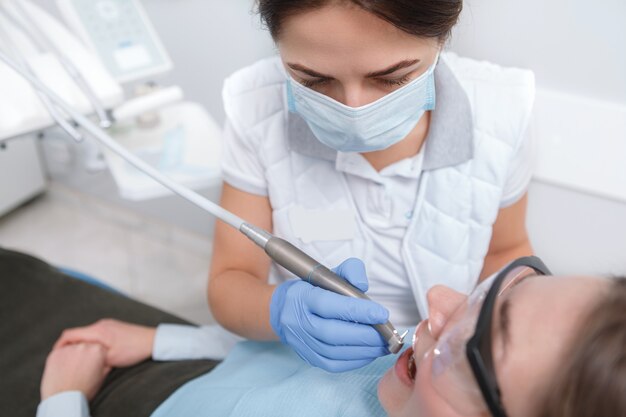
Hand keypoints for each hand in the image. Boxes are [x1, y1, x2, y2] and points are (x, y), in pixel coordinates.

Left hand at [41, 343, 109, 400]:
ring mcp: (69, 348)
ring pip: (72, 347)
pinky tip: (62, 369)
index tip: (90, 364)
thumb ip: (105, 362)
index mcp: (98, 350)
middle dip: (83, 353)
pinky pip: (59, 351)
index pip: (97, 346)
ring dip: (71, 354)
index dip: (93, 356)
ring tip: (70, 370)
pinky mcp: (56, 352)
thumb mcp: (102, 376)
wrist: (65, 399)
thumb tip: (105, 356)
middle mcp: (84, 345)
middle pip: (84, 345)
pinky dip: (61, 358)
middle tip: (79, 367)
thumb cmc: (84, 389)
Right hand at [54, 319, 155, 367]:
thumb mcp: (110, 358)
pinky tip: (94, 353)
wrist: (153, 341)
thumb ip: (91, 356)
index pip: (70, 334)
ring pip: (87, 335)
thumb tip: (77, 357)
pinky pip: (96, 334)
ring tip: (80, 358)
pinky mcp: (113, 327)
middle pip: (77, 334)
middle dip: (70, 346)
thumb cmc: (133, 350)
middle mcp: (101, 324)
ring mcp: (108, 324)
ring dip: (82, 345)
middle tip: (65, 360)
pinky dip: (91, 342)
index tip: (55, 356)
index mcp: (97, 330)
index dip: (59, 345)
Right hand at [270, 258, 388, 371]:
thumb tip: (363, 285)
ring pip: (334, 352)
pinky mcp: (307, 357)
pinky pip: (333, 364)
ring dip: (364, 350)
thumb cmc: (313, 290)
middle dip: (365, 335)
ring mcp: (302, 342)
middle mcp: (298, 321)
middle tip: (387, 333)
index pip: (329, 305)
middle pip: (332, 333)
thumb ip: (350, 271)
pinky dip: (356, 360)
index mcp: (303, 297)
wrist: (283, 310)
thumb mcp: (330, 273)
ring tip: (384, 344)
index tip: (382, 314)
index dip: (357, 311)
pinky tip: (370, 353)